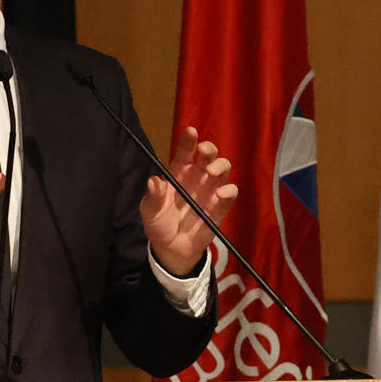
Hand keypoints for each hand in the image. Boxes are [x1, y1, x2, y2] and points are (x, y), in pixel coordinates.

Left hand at [141, 126, 236, 276]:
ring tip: (211, 173)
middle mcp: (196, 178)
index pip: (185, 153)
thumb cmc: (158, 225)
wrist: (170, 249)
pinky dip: (228, 191)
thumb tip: (153, 181)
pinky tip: (220, 194)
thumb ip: (153, 197)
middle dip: (210, 150)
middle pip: (209, 156)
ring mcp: (210, 192)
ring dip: (221, 166)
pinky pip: (230, 193)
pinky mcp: (220, 208)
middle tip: (204, 153)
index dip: (189, 141)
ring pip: (223, 169)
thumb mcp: (150, 212)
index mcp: (178, 174)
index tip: (191, 131)